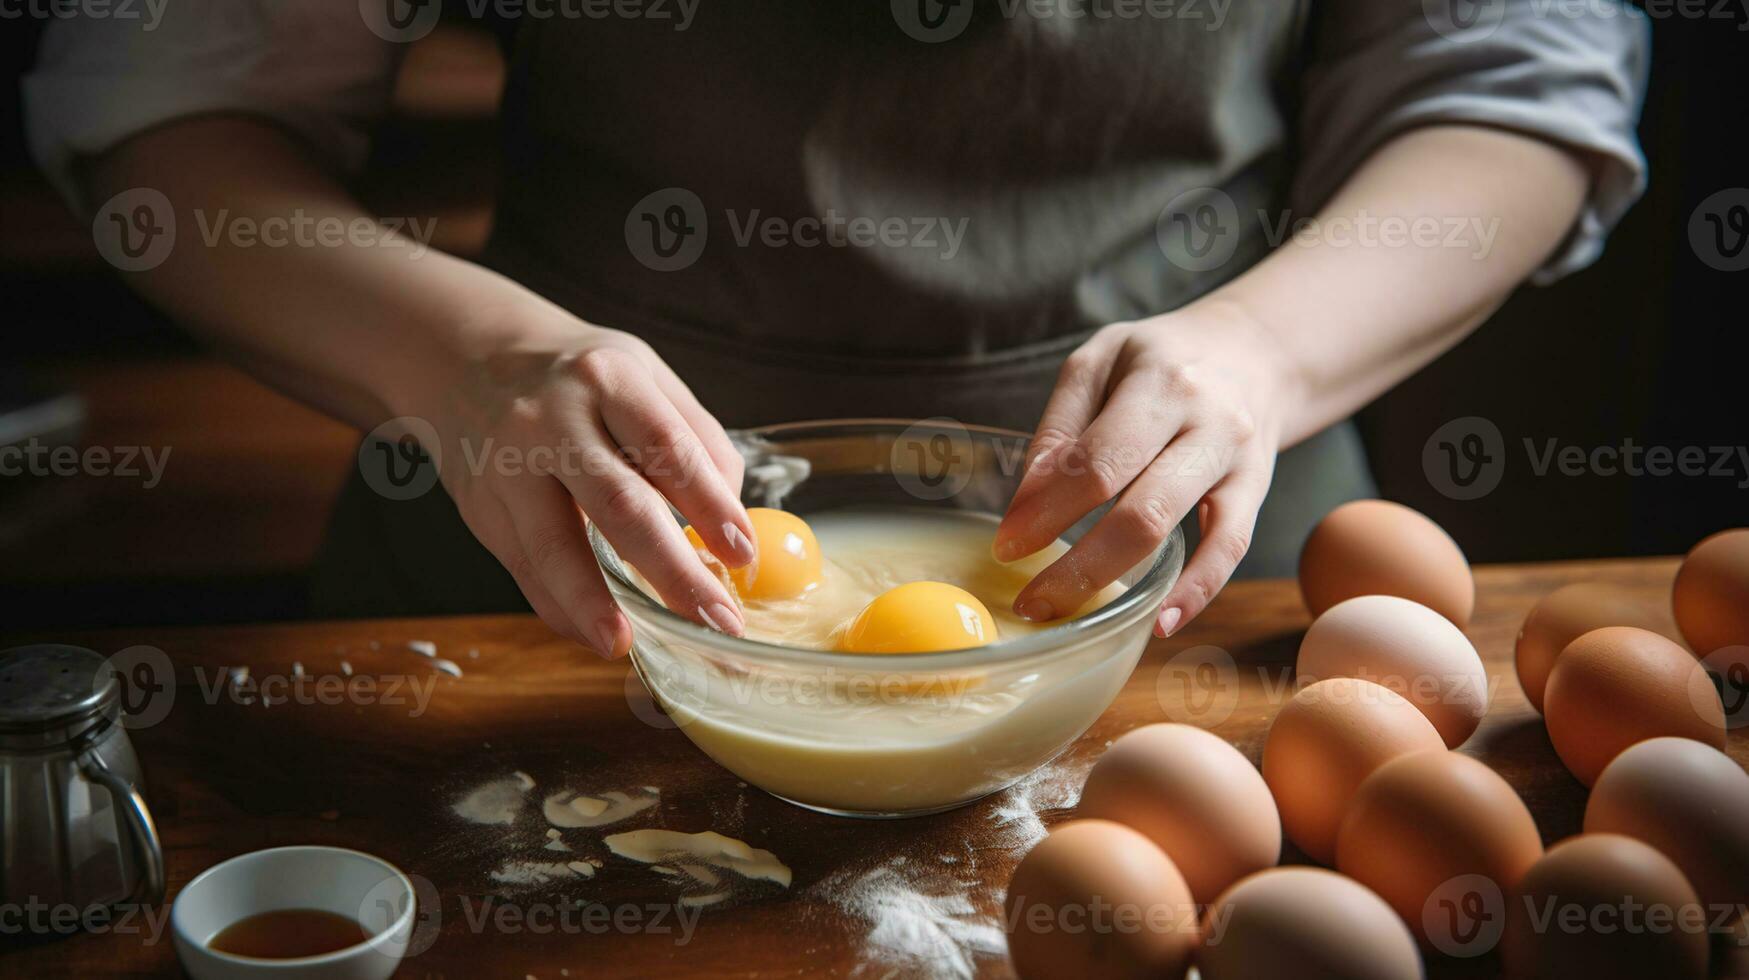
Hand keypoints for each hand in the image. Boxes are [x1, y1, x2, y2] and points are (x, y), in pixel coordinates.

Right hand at [412, 313, 754, 656]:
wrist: (466, 360)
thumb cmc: (577, 378)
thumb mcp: (644, 374)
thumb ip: (694, 438)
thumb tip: (730, 521)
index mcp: (607, 378)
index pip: (668, 448)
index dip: (709, 505)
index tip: (742, 555)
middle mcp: (551, 420)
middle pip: (617, 504)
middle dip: (671, 571)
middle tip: (716, 620)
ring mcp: (508, 467)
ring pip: (554, 546)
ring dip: (593, 604)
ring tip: (627, 646)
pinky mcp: (482, 508)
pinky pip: (525, 569)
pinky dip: (562, 609)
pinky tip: (597, 634)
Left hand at [995, 301, 1301, 636]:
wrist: (1254, 351)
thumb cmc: (1161, 358)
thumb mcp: (1101, 361)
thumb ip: (1061, 425)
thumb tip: (1026, 499)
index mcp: (1160, 382)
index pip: (1096, 460)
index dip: (1047, 510)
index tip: (1007, 544)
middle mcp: (1206, 422)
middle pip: (1139, 509)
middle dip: (1076, 564)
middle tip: (1029, 600)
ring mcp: (1236, 461)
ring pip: (1178, 533)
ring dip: (1117, 580)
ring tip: (1068, 612)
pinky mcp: (1256, 492)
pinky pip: (1229, 550)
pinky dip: (1195, 592)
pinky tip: (1158, 624)